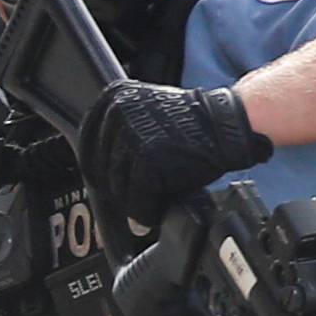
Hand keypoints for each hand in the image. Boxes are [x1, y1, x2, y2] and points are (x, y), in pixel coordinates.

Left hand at [79, 81, 270, 231]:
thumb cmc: (195, 123)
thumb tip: (104, 171)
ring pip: (117, 185)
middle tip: (129, 202)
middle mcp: (118, 114)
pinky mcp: (148, 159)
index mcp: (113, 98)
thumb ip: (123, 133)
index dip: (96, 170)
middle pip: (100, 167)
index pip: (88, 144)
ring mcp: (132, 136)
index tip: (104, 185)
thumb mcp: (149, 114)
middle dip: (114, 191)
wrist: (227, 125)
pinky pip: (137, 196)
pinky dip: (143, 212)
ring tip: (142, 212)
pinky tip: (151, 216)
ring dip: (129, 205)